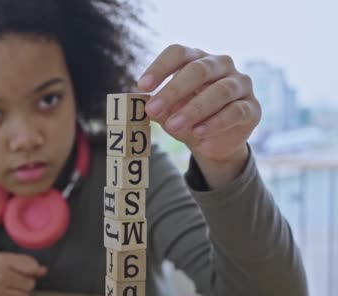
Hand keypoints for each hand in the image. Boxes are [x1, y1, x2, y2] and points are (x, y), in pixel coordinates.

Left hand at [138, 44, 260, 186]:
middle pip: (198, 70)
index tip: (142, 86)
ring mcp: (240, 84)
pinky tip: (197, 133)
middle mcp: (221, 65)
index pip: (178, 53)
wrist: (211, 143)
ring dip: (193, 109)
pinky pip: (235, 111)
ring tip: (173, 126)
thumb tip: (145, 106)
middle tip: (152, 110)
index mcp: (196, 59)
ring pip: (220, 91)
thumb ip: (158, 107)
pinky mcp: (252, 108)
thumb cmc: (185, 118)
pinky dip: (215, 123)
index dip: (160, 67)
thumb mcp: (168, 112)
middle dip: (173, 91)